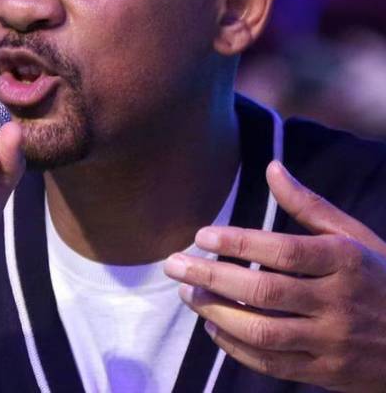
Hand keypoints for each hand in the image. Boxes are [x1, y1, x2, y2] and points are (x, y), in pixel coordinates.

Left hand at [164, 160, 385, 391]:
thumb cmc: (379, 277)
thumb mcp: (354, 236)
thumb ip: (309, 205)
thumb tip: (271, 166)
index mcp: (345, 261)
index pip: (282, 251)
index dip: (238, 243)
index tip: (201, 235)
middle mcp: (338, 302)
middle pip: (264, 291)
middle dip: (212, 277)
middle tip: (174, 265)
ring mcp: (333, 343)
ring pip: (263, 331)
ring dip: (216, 312)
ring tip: (187, 294)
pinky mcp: (327, 374)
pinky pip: (273, 364)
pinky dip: (237, 347)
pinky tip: (212, 327)